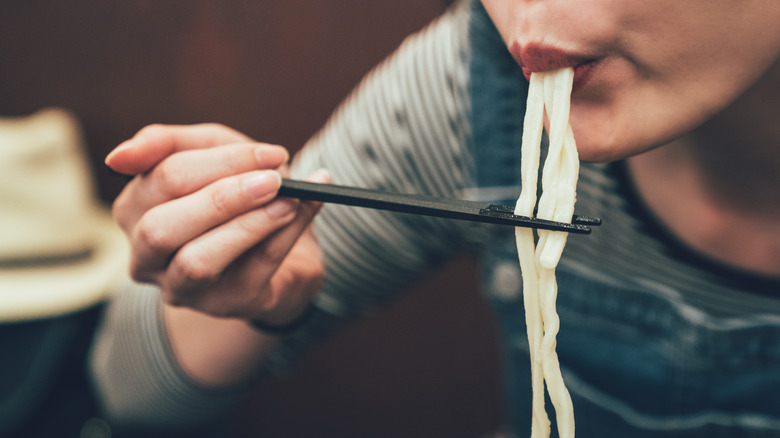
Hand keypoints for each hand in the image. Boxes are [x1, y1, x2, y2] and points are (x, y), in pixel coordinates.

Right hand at [107, 123, 327, 324]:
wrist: (281, 242)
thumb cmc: (235, 192)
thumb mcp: (210, 153)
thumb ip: (170, 143)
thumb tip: (121, 155)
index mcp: (135, 210)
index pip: (160, 179)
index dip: (218, 162)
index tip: (270, 154)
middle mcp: (146, 256)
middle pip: (162, 228)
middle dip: (222, 199)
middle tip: (274, 180)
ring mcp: (182, 287)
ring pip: (197, 261)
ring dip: (248, 226)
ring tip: (289, 201)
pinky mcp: (224, 305)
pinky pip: (251, 272)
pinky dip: (284, 237)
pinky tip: (304, 211)